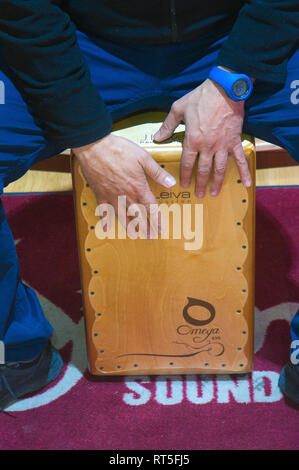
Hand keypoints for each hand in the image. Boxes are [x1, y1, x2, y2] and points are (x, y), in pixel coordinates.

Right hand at [72, 134, 175, 236]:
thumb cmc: (119, 149)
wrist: (94, 146)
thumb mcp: (143, 158)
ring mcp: (112, 196)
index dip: (157, 220)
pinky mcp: (100, 194)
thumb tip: (171, 183)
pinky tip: (106, 228)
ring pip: (122, 216)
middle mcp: (126, 196)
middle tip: (150, 236)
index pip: (151, 208)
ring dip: (129, 227)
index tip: (161, 229)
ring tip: (134, 235)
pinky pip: (103, 211)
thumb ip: (157, 172)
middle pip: (138, 216)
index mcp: (138, 187)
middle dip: (145, 227)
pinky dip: (105, 220)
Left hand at [154, 77, 250, 196]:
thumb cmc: (200, 97)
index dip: (185, 175)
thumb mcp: (178, 109)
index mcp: (192, 140)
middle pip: (203, 170)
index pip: (187, 163)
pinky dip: (244, 171)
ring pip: (219, 169)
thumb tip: (157, 138)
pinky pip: (240, 159)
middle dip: (200, 184)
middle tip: (199, 194)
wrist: (224, 89)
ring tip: (214, 193)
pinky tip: (246, 183)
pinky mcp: (235, 141)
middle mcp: (207, 146)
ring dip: (217, 183)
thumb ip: (167, 126)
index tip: (184, 185)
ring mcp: (222, 145)